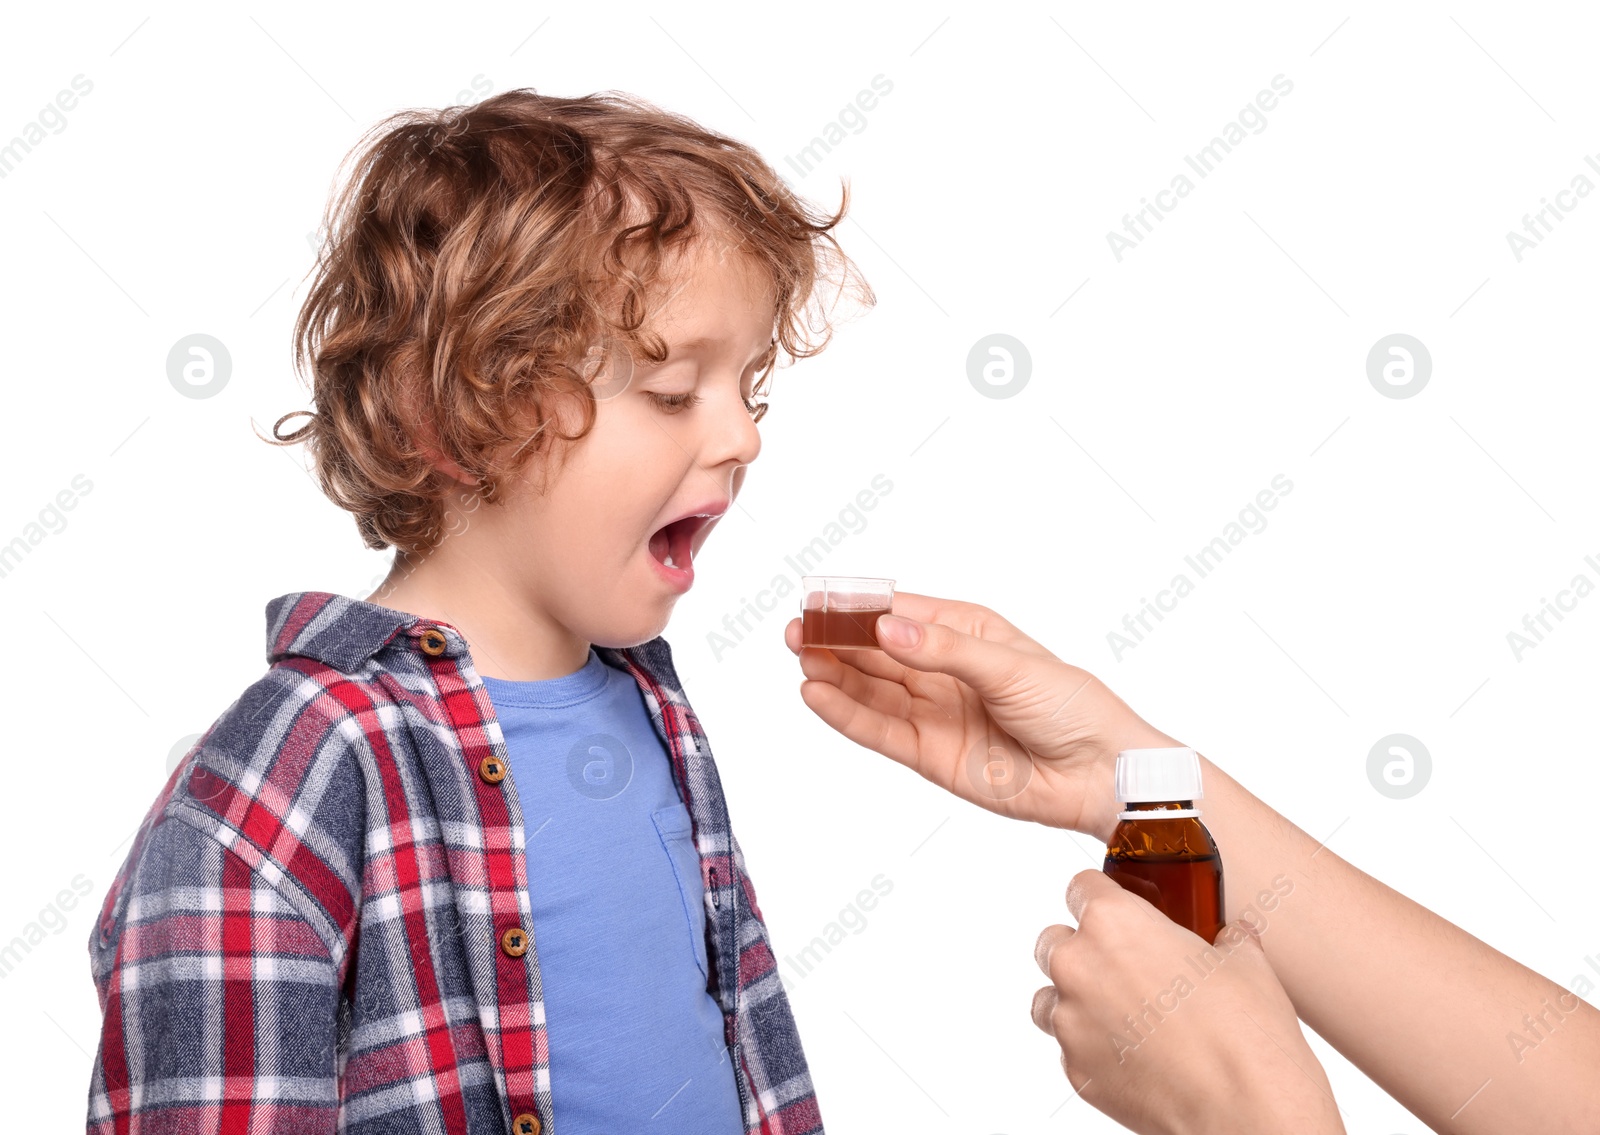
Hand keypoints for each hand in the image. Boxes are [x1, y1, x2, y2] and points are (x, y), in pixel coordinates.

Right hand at [785, 590, 1177, 839]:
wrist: (1099, 773)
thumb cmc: (1072, 707)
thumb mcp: (1010, 667)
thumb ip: (944, 651)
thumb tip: (887, 631)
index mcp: (966, 632)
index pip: (900, 613)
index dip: (859, 608)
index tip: (820, 599)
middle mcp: (943, 669)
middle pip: (876, 651)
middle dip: (836, 639)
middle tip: (797, 629)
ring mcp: (934, 712)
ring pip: (870, 689)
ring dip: (833, 674)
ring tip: (800, 656)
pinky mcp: (929, 754)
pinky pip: (879, 730)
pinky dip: (846, 714)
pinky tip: (817, 695)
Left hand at [1031, 871, 1345, 1134]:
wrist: (1243, 1107)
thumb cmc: (1244, 1032)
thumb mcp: (1245, 961)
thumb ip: (1226, 937)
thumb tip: (1231, 936)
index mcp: (1113, 923)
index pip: (1081, 888)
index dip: (1100, 896)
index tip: (1114, 907)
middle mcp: (1078, 966)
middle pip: (1054, 940)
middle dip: (1082, 949)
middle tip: (1122, 966)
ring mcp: (1070, 1022)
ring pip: (1048, 996)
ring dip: (1074, 999)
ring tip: (1121, 1013)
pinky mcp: (1074, 1069)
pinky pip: (1068, 1047)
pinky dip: (1090, 1046)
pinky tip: (1130, 1053)